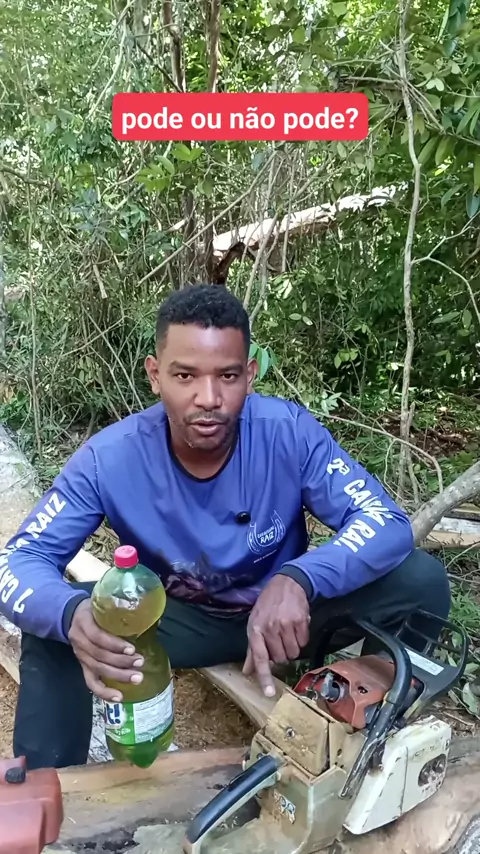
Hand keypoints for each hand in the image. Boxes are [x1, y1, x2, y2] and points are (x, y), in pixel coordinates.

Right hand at [68, 599, 143, 701]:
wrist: (72, 616)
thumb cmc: (94, 609)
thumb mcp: (103, 604)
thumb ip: (120, 610)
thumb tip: (151, 617)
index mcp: (83, 622)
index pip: (97, 636)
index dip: (114, 645)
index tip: (132, 649)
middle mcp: (79, 641)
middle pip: (99, 656)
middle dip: (121, 662)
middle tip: (140, 662)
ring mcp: (80, 655)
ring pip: (97, 669)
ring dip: (118, 676)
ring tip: (137, 677)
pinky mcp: (82, 666)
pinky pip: (91, 682)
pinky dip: (104, 692)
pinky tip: (119, 697)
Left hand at [243, 575, 309, 697]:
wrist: (286, 584)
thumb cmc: (268, 606)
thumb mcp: (255, 624)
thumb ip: (253, 650)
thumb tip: (247, 672)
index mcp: (255, 630)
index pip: (259, 658)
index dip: (264, 676)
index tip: (269, 693)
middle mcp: (269, 628)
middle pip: (280, 658)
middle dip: (282, 654)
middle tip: (280, 640)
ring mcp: (285, 624)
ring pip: (294, 653)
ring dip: (293, 647)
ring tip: (288, 633)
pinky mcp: (301, 621)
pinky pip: (304, 642)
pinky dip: (302, 638)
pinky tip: (297, 627)